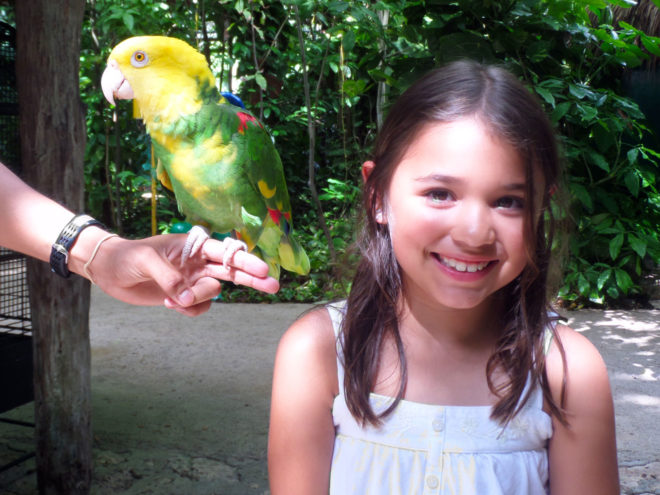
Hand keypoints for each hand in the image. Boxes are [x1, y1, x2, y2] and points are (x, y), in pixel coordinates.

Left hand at [84, 233, 279, 315]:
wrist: (107, 270)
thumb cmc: (126, 256)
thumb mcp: (146, 260)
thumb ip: (169, 277)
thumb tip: (187, 297)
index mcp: (193, 245)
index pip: (225, 251)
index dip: (245, 260)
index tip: (263, 270)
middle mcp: (197, 263)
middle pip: (232, 271)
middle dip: (252, 279)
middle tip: (274, 286)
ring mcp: (192, 281)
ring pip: (214, 294)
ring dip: (199, 300)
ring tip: (175, 299)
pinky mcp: (183, 297)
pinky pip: (199, 308)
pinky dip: (188, 310)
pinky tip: (170, 304)